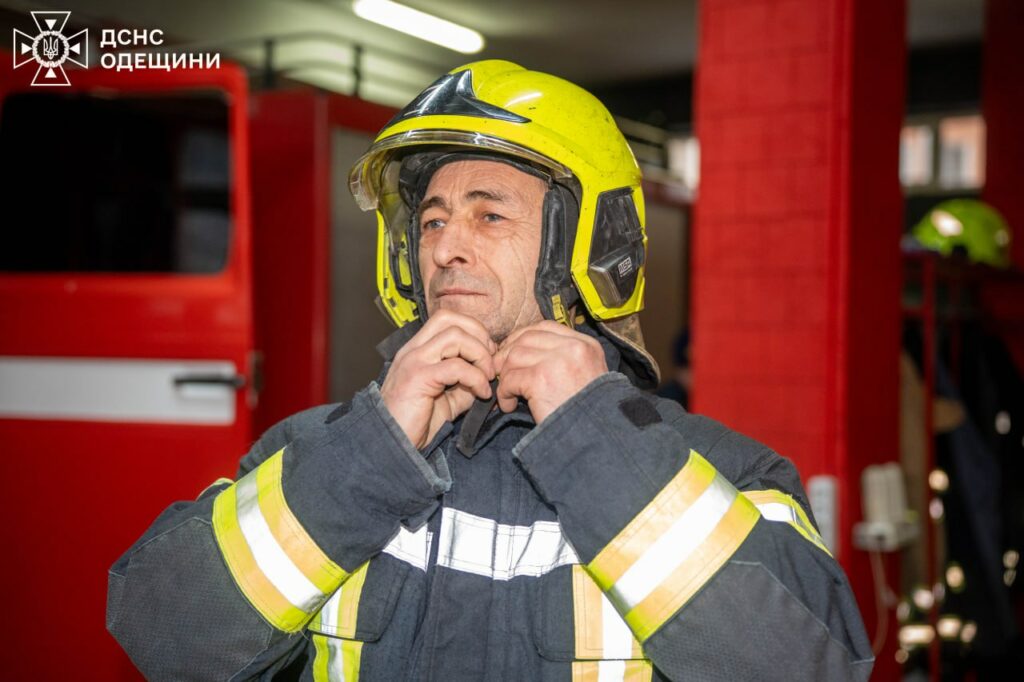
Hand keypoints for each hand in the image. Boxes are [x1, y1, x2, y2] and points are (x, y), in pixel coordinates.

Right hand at [380, 310, 496, 448]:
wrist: (391, 444)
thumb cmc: (414, 423)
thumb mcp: (447, 399)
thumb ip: (465, 384)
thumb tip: (487, 376)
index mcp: (418, 350)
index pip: (446, 319)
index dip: (473, 330)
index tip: (488, 354)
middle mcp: (414, 349)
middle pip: (450, 319)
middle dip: (479, 335)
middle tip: (490, 361)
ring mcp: (414, 361)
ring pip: (455, 336)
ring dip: (479, 354)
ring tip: (486, 377)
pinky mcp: (418, 377)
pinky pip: (456, 366)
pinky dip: (476, 377)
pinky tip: (482, 393)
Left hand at [493, 321, 607, 423]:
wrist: (595, 436)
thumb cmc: (587, 414)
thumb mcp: (586, 377)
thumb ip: (563, 360)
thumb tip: (523, 352)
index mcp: (586, 345)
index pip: (546, 327)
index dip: (523, 338)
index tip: (512, 353)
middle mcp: (573, 348)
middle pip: (526, 338)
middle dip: (508, 355)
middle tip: (501, 374)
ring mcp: (557, 361)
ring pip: (514, 356)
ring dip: (506, 377)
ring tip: (509, 395)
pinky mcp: (541, 379)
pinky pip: (510, 378)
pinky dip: (504, 393)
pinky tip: (509, 405)